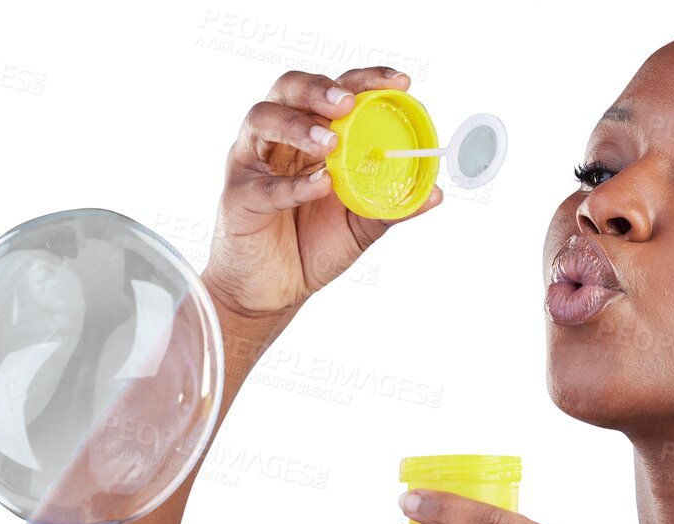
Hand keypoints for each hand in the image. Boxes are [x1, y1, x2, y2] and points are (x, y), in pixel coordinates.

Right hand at [202, 66, 442, 320]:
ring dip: (297, 126)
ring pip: (263, 121)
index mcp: (311, 135)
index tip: (400, 83)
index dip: (365, 80)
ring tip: (328, 142)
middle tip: (348, 103)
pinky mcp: (238, 197)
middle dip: (319, 89)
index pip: (335, 92)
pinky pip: (264, 186)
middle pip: (289, 89)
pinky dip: (293, 185)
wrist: (274, 291)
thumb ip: (392, 205)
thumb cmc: (312, 247)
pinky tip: (320, 185)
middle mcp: (279, 140)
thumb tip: (435, 193)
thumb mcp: (361, 224)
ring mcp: (252, 164)